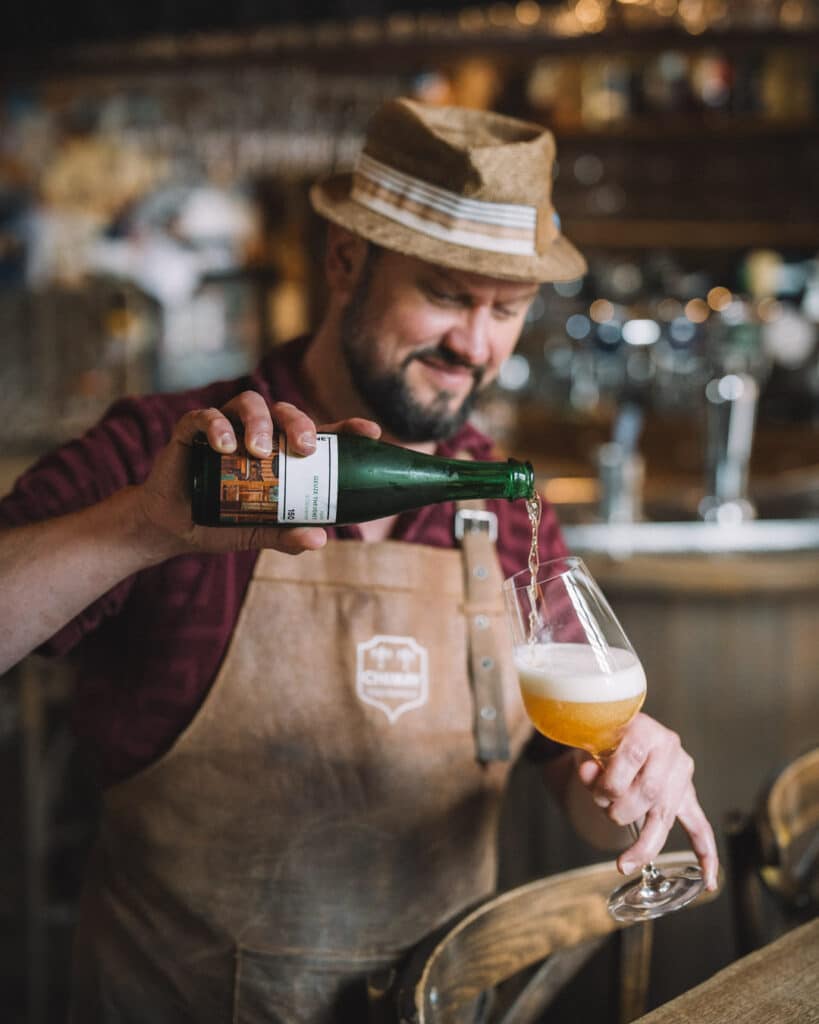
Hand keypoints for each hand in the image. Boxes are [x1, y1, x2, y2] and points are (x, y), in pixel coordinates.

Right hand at [135, 391, 380, 559]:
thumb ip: (286, 534)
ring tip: (259, 450)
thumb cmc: (221, 523)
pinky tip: (225, 446)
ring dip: (260, 422)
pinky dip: (217, 426)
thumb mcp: (258, 531)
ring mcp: (225, 428)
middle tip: (303, 448)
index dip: (346, 428)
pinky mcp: (192, 430)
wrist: (172, 530)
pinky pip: (205, 416)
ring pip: (250, 404)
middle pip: (287, 412)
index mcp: (281, 453)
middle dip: (300, 424)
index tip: (371, 431)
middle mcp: (257, 434)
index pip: (320, 433)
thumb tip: (319, 539)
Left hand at [576, 713, 719, 890]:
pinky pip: (700, 827)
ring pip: (664, 817)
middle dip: (620, 810)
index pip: (632, 756)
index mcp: (646, 730)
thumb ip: (588, 762)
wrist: (617, 734)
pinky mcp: (686, 796)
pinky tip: (708, 879)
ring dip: (643, 842)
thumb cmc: (603, 740)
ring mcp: (681, 775)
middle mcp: (670, 751)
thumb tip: (587, 773)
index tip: (592, 786)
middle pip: (649, 792)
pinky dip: (705, 854)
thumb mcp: (590, 745)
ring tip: (624, 859)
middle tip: (604, 810)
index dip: (609, 778)